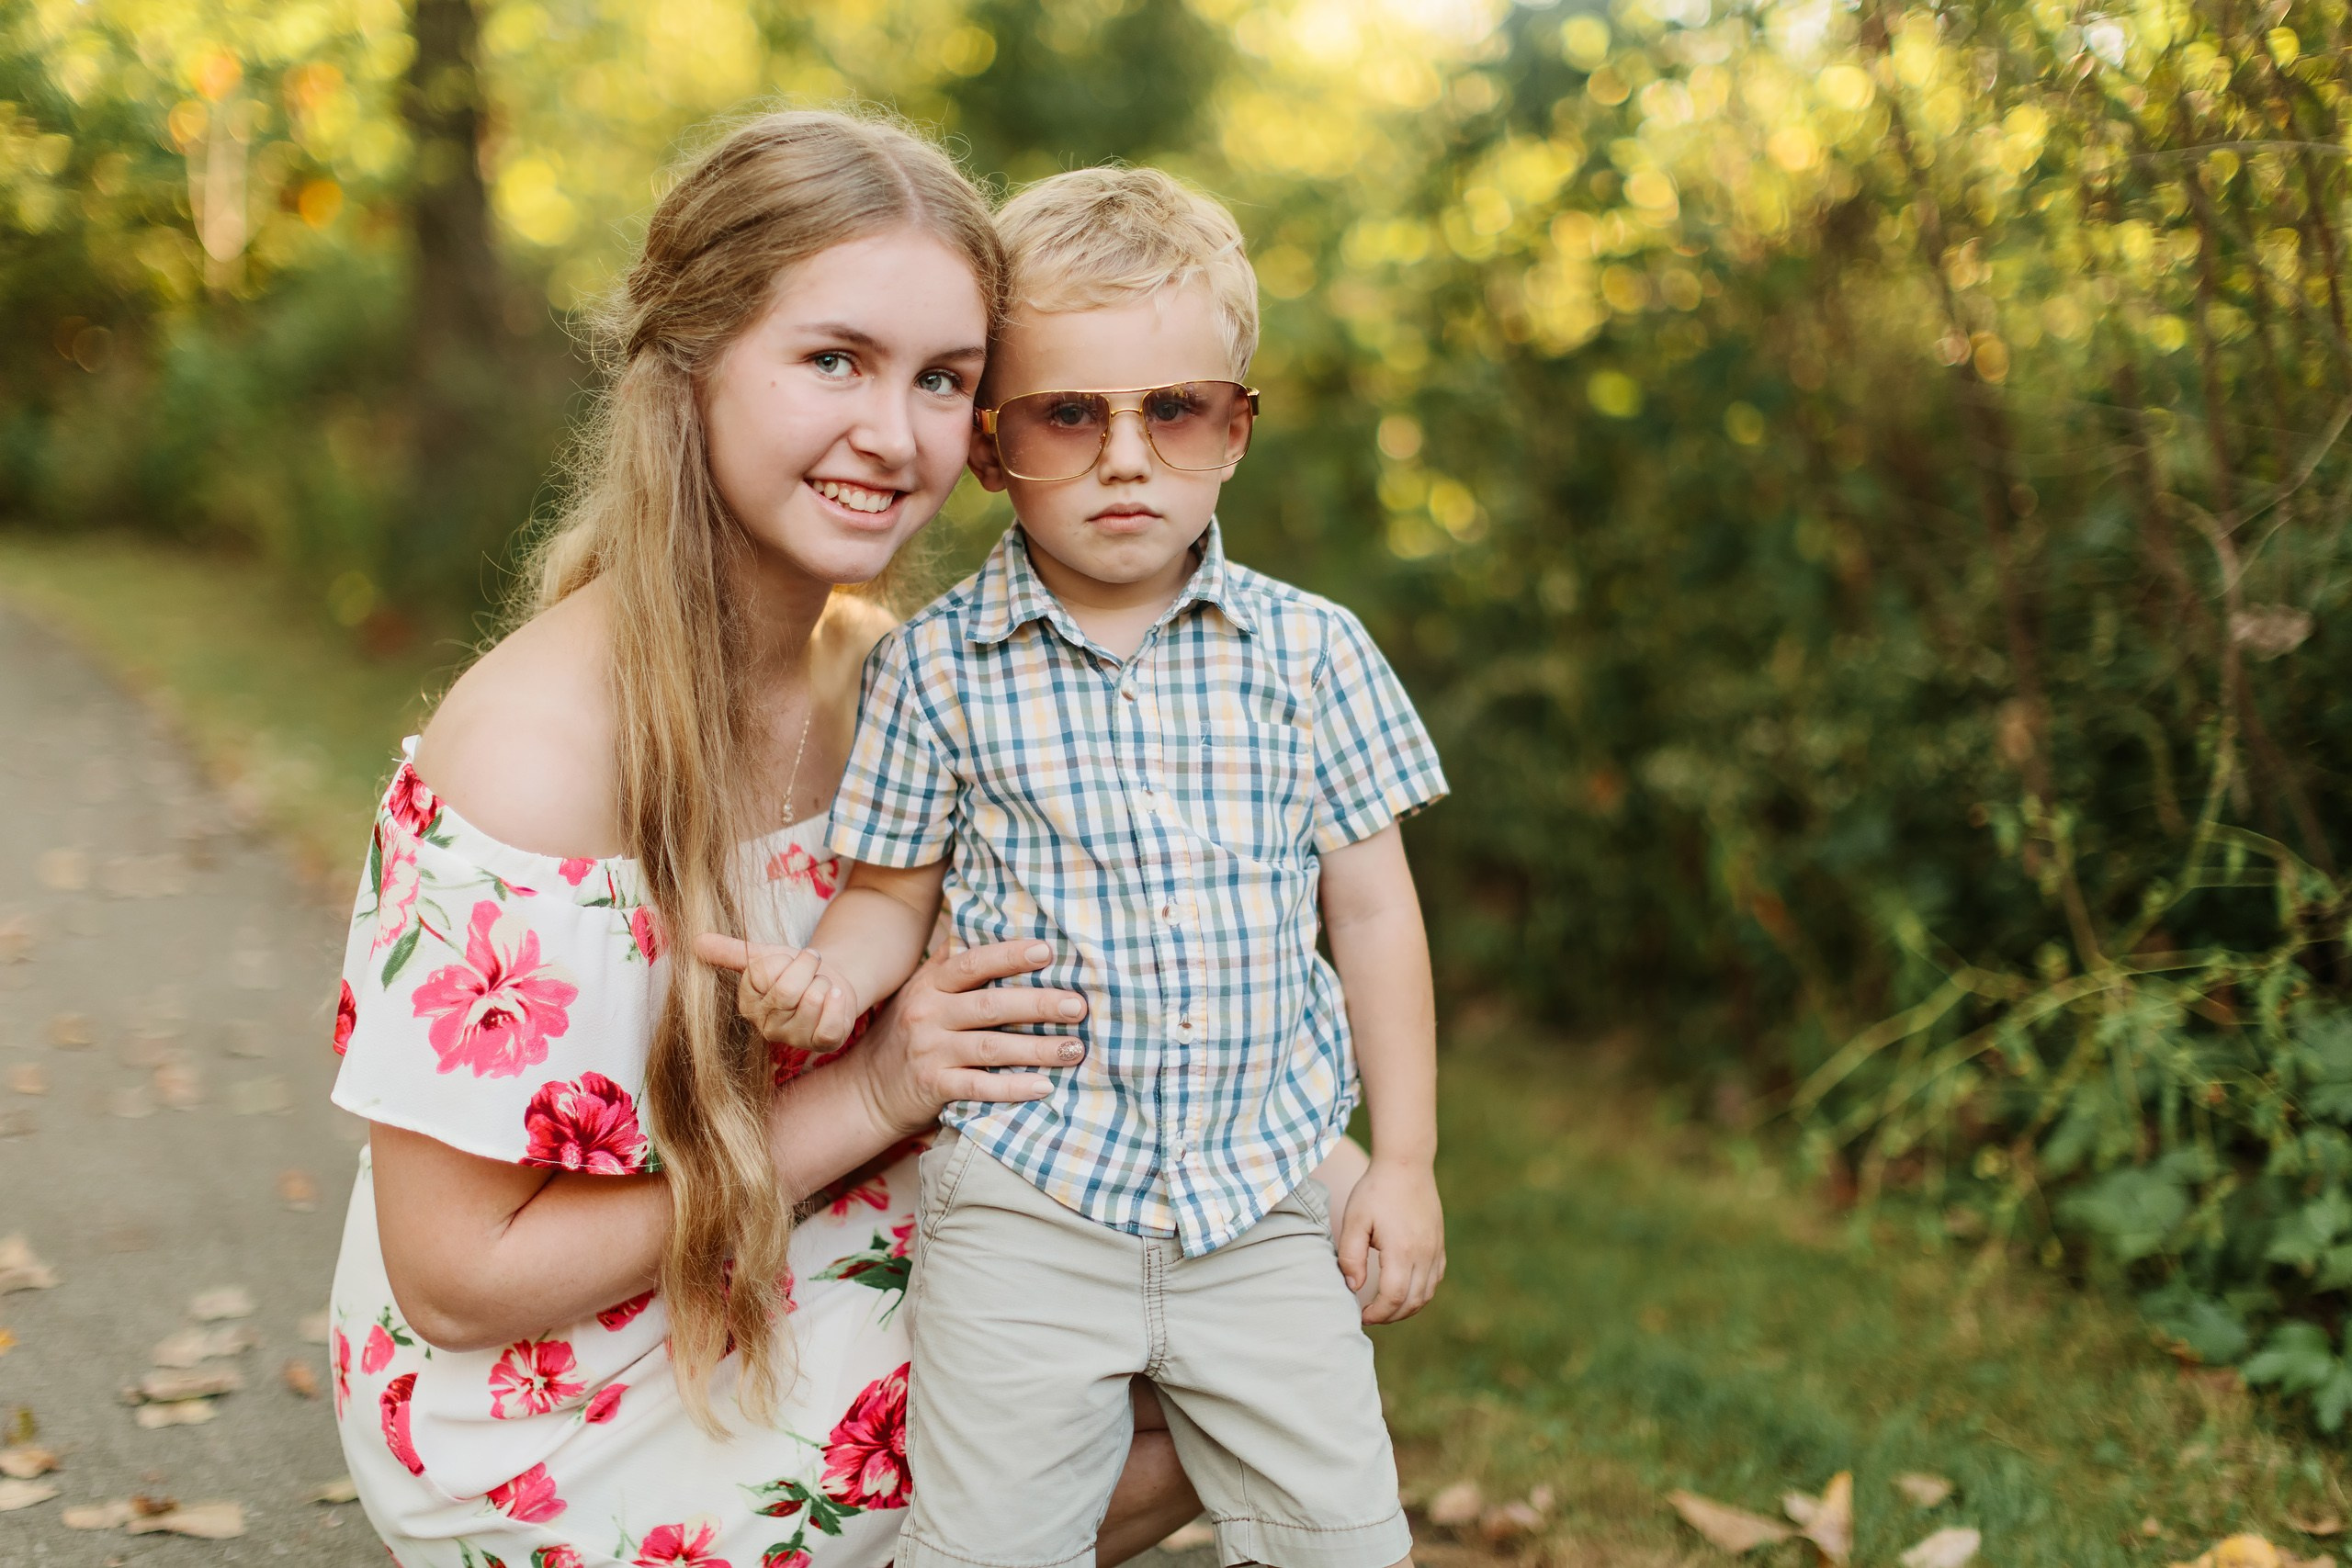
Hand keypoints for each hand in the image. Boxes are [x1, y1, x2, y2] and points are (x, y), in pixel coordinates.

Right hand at [694, 936, 862, 1052]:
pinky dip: (838, 1002)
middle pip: (788, 990)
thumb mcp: (763, 955)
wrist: (829, 977)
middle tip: (810, 966)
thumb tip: (696, 941)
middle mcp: (768, 1027)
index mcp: (748, 1005)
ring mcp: (795, 1039)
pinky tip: (836, 995)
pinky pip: (830, 1025)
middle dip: (806, 967)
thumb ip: (730, 951)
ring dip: (823, 982)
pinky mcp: (823, 1043)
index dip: (782, 960)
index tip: (787, 961)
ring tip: (820, 984)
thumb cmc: (793, 969)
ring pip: (812, 999)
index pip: (762, 974)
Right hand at [845, 940, 1089, 1136]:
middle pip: (990, 1006)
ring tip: (1074, 1049)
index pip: (973, 964)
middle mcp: (928, 1014)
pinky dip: (1013, 1088)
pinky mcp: (933, 1087)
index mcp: (930, 985)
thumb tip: (985, 924)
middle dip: (1038, 1004)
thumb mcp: (919, 991)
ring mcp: (930, 1052)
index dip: (1009, 956)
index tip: (1047, 952)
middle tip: (1077, 1006)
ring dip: (1037, 1049)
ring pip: (991, 1048)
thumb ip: (951, 963)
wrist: (867, 1089)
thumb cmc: (906, 1033)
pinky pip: (979, 1087)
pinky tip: (1044, 1086)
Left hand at [1336, 1159, 1443, 1323]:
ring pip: (1426, 1294)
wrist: (1406, 1164)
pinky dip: (1420, 1293)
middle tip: (1370, 1315)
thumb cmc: (1375, 1191)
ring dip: (1406, 1308)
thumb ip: (1350, 1256)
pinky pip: (1434, 1280)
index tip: (1361, 1315)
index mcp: (1402, 1249)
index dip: (1377, 1313)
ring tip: (1384, 1307)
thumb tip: (1354, 1287)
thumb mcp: (1354, 1220)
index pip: (1394, 1297)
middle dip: (1390, 1316)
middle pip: (1412, 1302)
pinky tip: (1403, 1291)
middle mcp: (1424, 1254)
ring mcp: (1435, 1250)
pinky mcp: (1439, 1244)